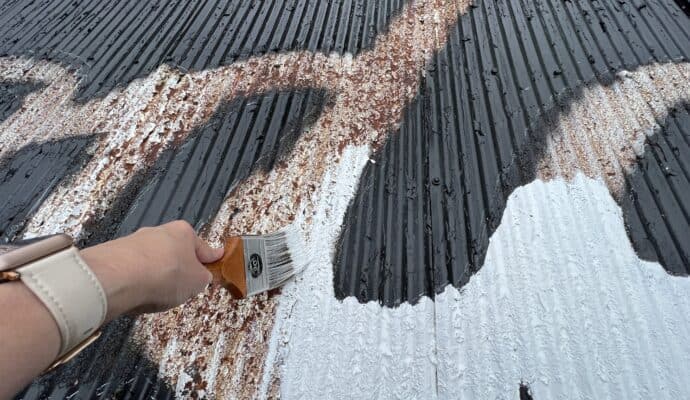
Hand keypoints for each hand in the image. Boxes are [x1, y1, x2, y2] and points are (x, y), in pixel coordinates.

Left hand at [80, 220, 223, 320]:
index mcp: (183, 232)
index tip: (217, 257)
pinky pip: (133, 269)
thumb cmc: (165, 275)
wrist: (119, 278)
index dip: (211, 257)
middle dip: (179, 267)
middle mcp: (158, 231)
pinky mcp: (115, 254)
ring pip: (153, 260)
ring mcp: (135, 241)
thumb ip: (204, 277)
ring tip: (156, 295)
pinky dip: (138, 280)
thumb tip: (202, 276)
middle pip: (175, 251)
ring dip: (157, 274)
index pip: (202, 247)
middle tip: (183, 287)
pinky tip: (138, 293)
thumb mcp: (197, 282)